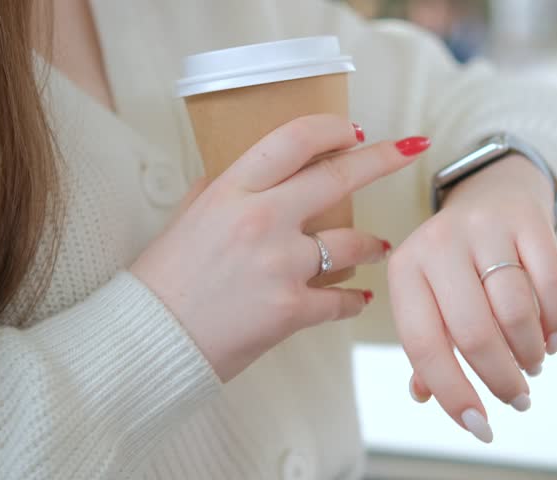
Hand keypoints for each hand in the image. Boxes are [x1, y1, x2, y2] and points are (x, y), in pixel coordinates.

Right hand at [131, 114, 428, 381]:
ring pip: (352, 242)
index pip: (293, 140)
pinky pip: (341, 300)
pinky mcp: (290, 310)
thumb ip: (226, 189)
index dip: (332, 128)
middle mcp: (260, 220)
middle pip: (338, 177)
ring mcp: (278, 266)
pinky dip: (353, 299)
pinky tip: (358, 297)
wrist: (147, 340)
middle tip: (410, 150)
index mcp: (231, 191)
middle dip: (384, 158)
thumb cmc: (164, 279)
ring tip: (381, 245)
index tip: (355, 130)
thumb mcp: (189, 216)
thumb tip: (263, 173)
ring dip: (374, 243)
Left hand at [388, 154, 556, 442]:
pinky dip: (556, 321)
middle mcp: (439, 244)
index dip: (452, 392)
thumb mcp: (428, 293)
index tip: (480, 426)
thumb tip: (424, 395)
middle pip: (473, 332)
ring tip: (533, 364)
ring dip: (529, 352)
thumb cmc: (454, 261)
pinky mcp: (529, 221)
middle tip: (517, 399)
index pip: (424, 344)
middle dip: (500, 378)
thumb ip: (426, 344)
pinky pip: (552, 283)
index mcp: (405, 268)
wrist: (491, 190)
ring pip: (515, 311)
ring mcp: (485, 228)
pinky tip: (552, 338)